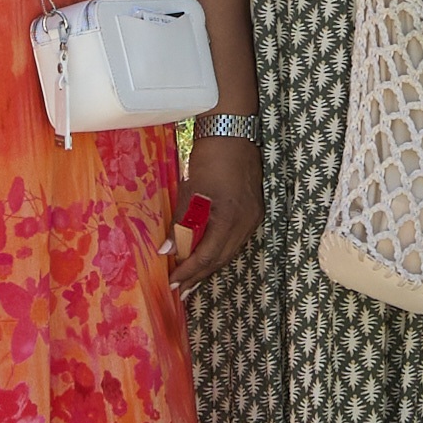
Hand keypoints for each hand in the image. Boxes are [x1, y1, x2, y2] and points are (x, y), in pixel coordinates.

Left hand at [161, 131, 263, 285]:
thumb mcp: (190, 190)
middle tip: (181, 291)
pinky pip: (236, 240)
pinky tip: (208, 255)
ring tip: (192, 278)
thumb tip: (167, 251)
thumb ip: (181, 223)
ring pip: (230, 252)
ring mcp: (253, 218)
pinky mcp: (254, 212)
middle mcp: (245, 223)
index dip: (188, 272)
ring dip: (209, 266)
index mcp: (229, 218)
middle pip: (220, 259)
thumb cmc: (209, 157)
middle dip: (199, 276)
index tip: (173, 283)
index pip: (207, 256)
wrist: (233, 132)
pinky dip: (220, 250)